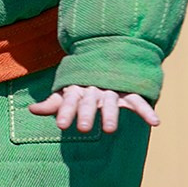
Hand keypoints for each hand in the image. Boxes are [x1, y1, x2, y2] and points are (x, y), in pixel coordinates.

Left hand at [28, 85, 160, 133]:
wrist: (107, 56)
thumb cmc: (82, 82)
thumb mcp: (66, 92)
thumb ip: (52, 104)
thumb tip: (32, 109)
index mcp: (77, 88)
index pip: (69, 101)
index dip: (66, 111)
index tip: (62, 125)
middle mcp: (94, 88)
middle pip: (90, 102)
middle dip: (87, 114)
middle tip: (84, 129)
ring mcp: (112, 89)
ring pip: (111, 102)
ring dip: (111, 114)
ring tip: (111, 129)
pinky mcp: (128, 91)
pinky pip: (138, 100)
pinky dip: (146, 111)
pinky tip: (155, 122)